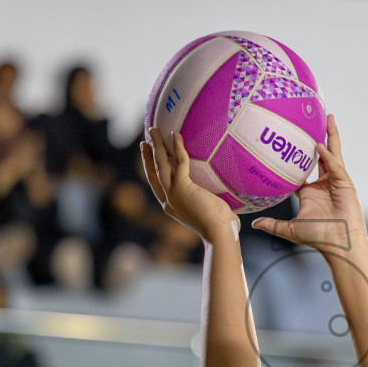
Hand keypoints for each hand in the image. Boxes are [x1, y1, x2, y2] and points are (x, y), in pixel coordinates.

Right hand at [140, 129, 238, 244]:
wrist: (219, 235)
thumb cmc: (221, 228)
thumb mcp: (211, 214)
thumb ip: (209, 204)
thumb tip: (221, 199)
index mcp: (172, 207)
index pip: (158, 185)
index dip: (153, 169)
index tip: (151, 157)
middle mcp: (168, 201)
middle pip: (154, 173)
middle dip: (148, 156)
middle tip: (145, 140)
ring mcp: (173, 194)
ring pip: (160, 165)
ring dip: (156, 146)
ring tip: (152, 131)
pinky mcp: (182, 188)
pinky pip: (179, 161)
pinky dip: (177, 147)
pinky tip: (176, 134)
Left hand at [252, 115, 363, 252]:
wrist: (339, 244)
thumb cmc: (319, 237)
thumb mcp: (290, 229)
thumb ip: (272, 225)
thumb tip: (254, 224)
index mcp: (310, 192)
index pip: (301, 169)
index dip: (296, 155)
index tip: (288, 142)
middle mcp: (323, 183)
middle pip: (320, 154)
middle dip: (318, 137)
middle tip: (313, 120)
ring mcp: (335, 181)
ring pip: (332, 153)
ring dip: (330, 135)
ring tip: (328, 118)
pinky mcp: (345, 183)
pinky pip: (334, 165)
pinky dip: (327, 155)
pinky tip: (319, 145)